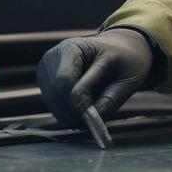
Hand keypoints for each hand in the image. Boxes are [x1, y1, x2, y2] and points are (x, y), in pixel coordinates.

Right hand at [37, 29, 152, 128]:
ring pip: (52, 102)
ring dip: (70, 115)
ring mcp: (46, 72)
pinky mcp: (46, 84)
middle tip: (91, 123)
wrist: (120, 50)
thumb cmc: (124, 60)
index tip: (92, 116)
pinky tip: (83, 112)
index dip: (76, 101)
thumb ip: (108, 98)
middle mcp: (52, 58)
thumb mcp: (125, 77)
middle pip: (55, 93)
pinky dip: (67, 113)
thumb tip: (90, 120)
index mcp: (71, 48)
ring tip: (90, 117)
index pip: (64, 80)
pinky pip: (53, 105)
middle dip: (72, 112)